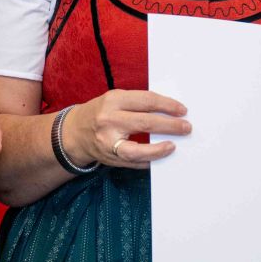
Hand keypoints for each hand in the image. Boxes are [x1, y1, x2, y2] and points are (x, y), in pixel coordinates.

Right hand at [65, 89, 189, 168]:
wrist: (74, 132)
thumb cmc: (101, 113)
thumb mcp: (115, 100)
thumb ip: (138, 104)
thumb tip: (169, 112)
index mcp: (113, 100)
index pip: (146, 101)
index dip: (167, 105)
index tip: (182, 110)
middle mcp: (109, 120)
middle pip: (145, 123)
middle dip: (170, 126)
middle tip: (186, 128)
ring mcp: (108, 141)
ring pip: (137, 149)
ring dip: (159, 149)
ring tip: (172, 146)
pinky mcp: (109, 157)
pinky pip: (133, 162)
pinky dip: (148, 160)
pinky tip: (160, 157)